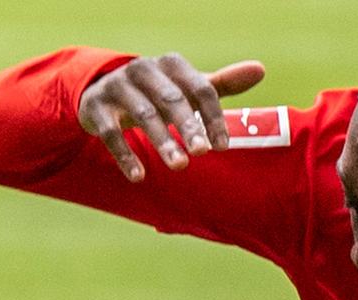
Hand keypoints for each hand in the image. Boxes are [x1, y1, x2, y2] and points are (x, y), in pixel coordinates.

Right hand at [77, 53, 265, 181]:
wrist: (100, 92)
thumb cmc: (154, 93)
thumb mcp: (185, 88)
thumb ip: (219, 84)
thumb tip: (260, 70)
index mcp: (171, 64)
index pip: (200, 88)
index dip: (212, 117)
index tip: (222, 147)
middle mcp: (144, 69)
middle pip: (172, 99)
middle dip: (188, 126)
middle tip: (202, 153)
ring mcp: (118, 87)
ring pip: (144, 115)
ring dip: (162, 142)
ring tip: (179, 167)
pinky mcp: (96, 107)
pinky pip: (111, 132)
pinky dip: (125, 155)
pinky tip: (138, 177)